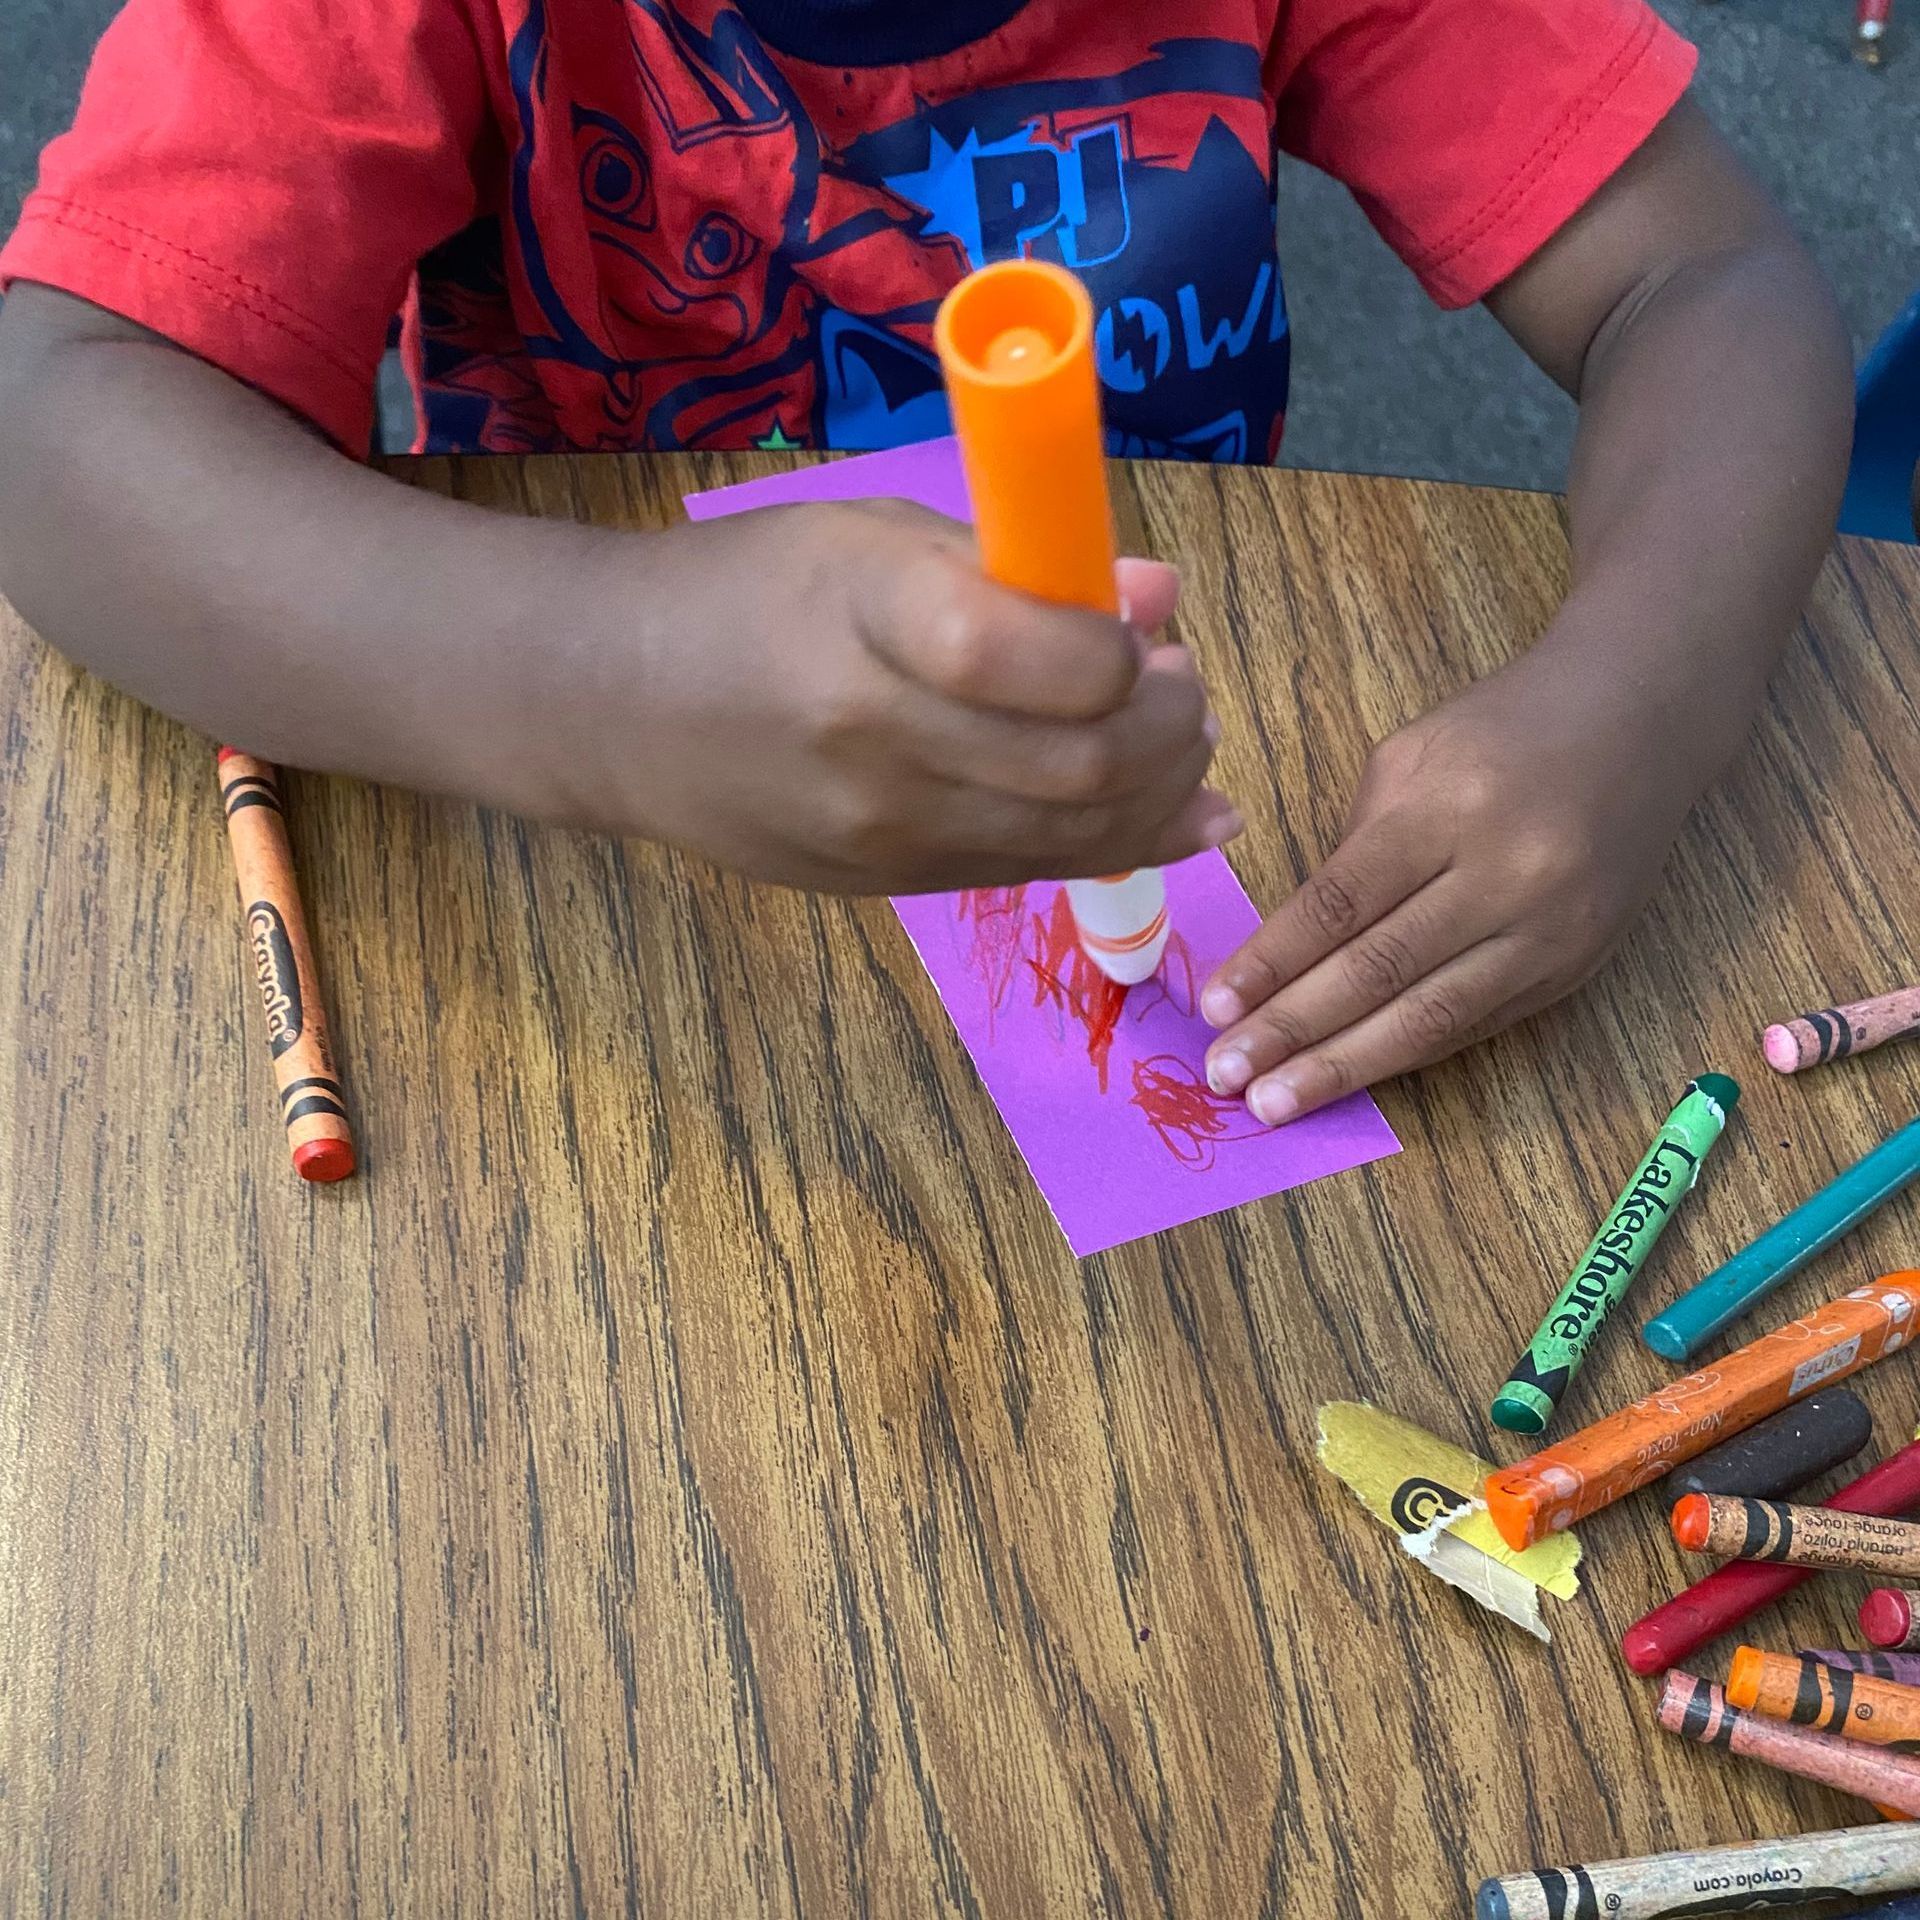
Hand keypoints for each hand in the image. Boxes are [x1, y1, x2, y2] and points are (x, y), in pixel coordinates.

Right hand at [571, 499, 1240, 891]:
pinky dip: (1124, 839)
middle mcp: (872, 744)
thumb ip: (1017, 567)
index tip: (1140, 622)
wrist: (616, 707)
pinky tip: (1173, 808)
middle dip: (1170, 724)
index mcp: (863, 620)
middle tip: (1180, 684)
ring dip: (1161, 786)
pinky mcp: (891, 887)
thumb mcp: (871, 538)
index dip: (1119, 648)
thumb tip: (1159, 600)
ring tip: (1175, 734)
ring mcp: (881, 833)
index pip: (1030, 657)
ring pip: (1077, 836)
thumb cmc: (750, 592)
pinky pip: (1037, 872)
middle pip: (1080, 765)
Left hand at [1200, 646, 1697, 1121]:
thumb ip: (1355, 849)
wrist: (1640, 721)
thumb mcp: (1411, 758)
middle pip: (1380, 971)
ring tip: (1274, 1102)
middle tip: (1224, 1074)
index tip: (1216, 1007)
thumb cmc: (1502, 732)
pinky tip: (1351, 1078)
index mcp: (1449, 810)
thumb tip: (1292, 947)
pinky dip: (1403, 1054)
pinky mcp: (1572, 967)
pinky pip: (1473, 1024)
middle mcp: (1506, 877)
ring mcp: (1549, 931)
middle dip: (1293, 1030)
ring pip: (1431, 1017)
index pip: (1341, 903)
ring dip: (1343, 1067)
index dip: (1273, 962)